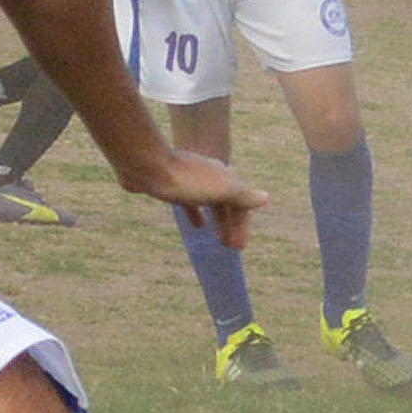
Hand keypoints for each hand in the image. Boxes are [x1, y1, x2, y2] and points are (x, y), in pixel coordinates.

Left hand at [127, 146, 267, 250]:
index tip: (238, 247)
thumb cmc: (185, 179)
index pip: (241, 203)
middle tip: (231, 247)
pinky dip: (196, 214)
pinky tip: (196, 226)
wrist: (146, 165)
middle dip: (231, 225)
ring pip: (210, 203)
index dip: (242, 225)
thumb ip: (242, 195)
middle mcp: (210, 175)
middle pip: (227, 203)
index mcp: (224, 176)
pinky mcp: (170, 183)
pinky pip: (189, 202)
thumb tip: (266, 198)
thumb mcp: (219, 189)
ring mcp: (189, 178)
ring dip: (217, 221)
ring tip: (217, 240)